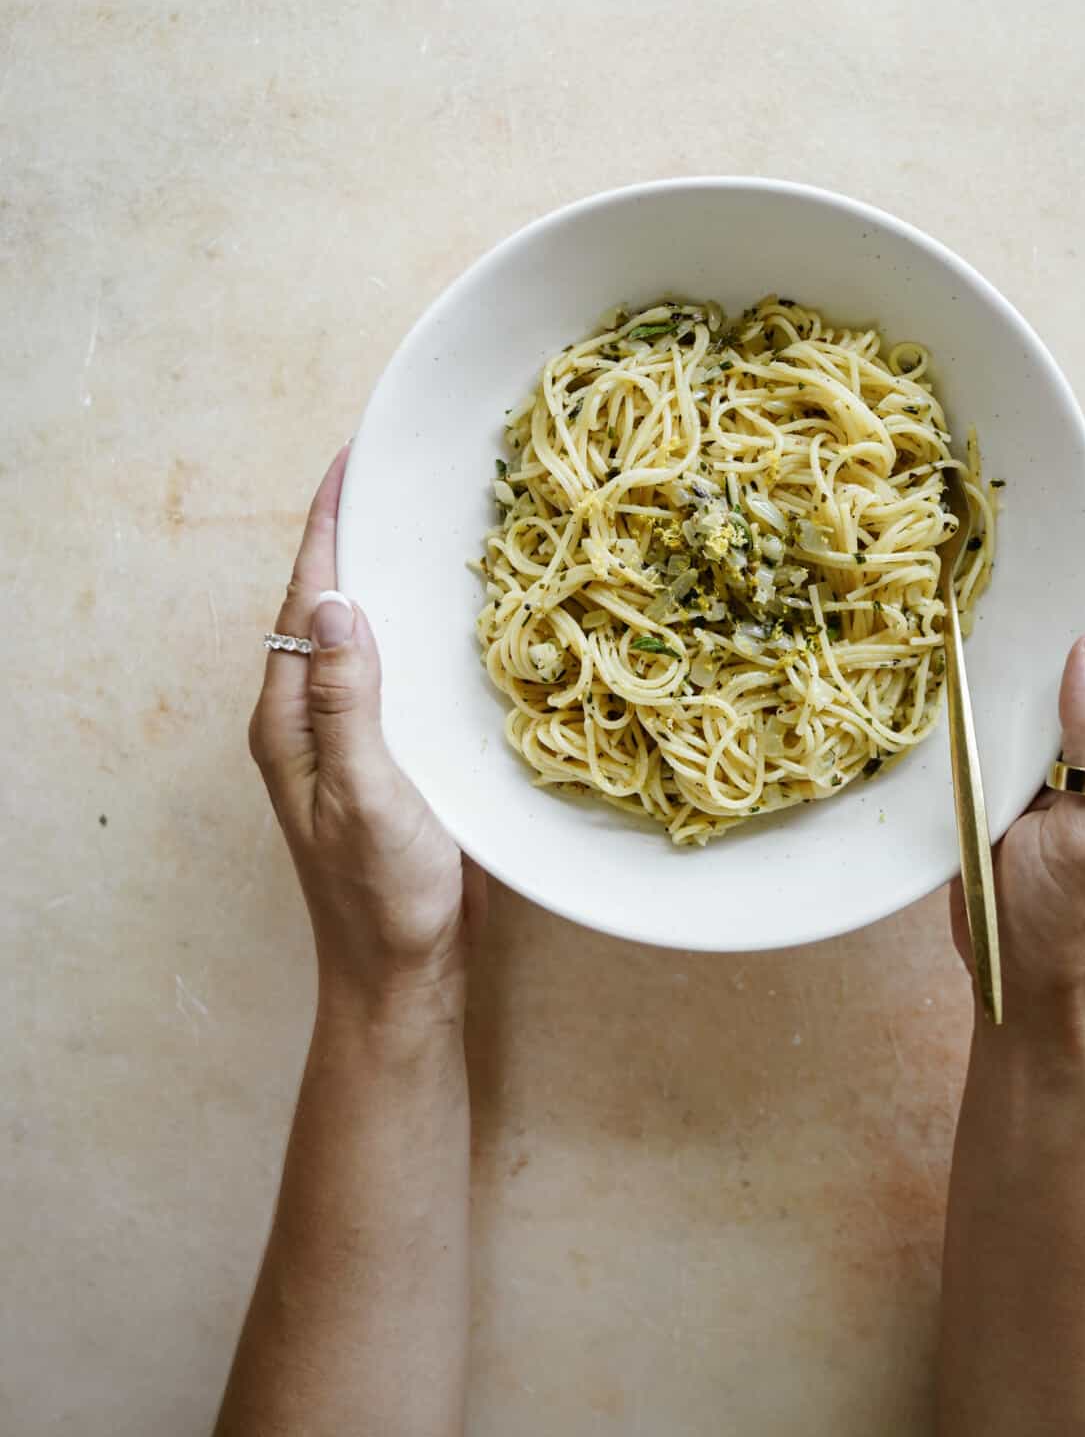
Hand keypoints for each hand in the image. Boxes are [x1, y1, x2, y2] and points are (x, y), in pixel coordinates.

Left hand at [249, 447, 484, 1017]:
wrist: (404, 972)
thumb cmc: (383, 895)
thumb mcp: (365, 793)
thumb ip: (347, 701)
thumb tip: (336, 603)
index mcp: (290, 721)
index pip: (305, 602)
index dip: (326, 530)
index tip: (350, 464)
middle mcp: (309, 720)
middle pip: (323, 607)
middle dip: (350, 535)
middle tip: (390, 473)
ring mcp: (346, 738)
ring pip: (357, 635)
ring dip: (380, 576)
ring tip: (416, 520)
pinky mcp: (386, 755)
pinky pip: (389, 669)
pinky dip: (410, 625)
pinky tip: (443, 613)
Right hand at [953, 454, 1084, 1027]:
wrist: (1033, 984)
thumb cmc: (1074, 921)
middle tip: (1050, 475)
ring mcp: (1065, 740)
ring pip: (1051, 642)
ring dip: (1036, 583)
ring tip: (1005, 519)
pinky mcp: (1019, 757)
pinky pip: (1010, 679)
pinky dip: (995, 634)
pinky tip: (963, 605)